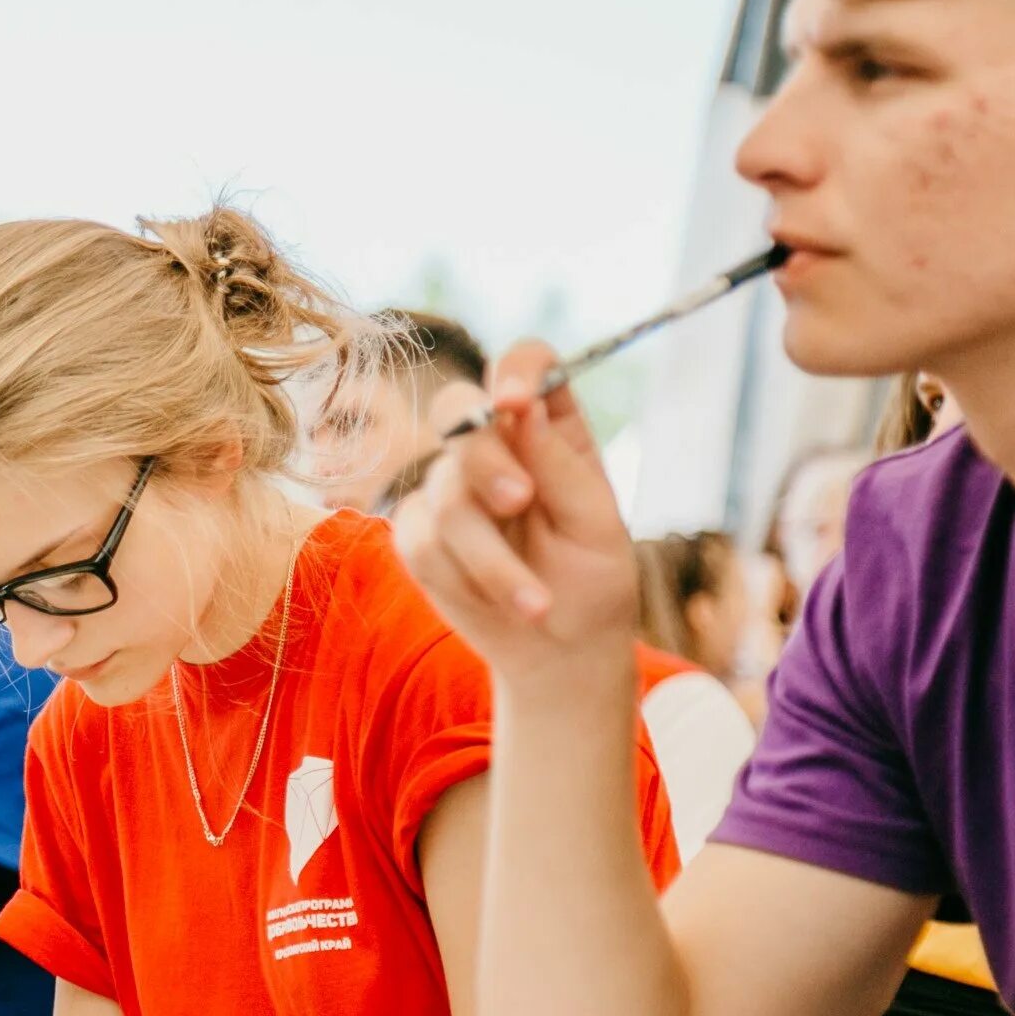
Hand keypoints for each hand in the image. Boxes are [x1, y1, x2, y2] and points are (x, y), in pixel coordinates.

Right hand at [393, 342, 639, 684]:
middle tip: (519, 503)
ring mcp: (451, 486)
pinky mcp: (419, 532)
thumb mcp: (597, 525)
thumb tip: (523, 407)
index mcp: (550, 428)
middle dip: (483, 460)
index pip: (526, 363)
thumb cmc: (592, 581)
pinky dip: (461, 579)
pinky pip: (417, 541)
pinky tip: (499, 604)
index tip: (513, 401)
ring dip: (489, 557)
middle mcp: (495, 446)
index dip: (513, 370)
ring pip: (442, 494)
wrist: (560, 652)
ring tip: (535, 604)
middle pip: (458, 411)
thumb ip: (560, 466)